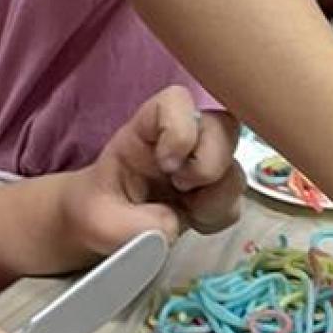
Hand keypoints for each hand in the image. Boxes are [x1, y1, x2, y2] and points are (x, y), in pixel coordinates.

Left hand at [59, 87, 244, 252]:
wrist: (104, 230)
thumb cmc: (98, 213)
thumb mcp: (99, 222)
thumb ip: (132, 225)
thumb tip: (172, 225)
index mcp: (146, 131)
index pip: (176, 102)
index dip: (180, 129)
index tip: (166, 164)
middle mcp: (181, 141)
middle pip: (223, 128)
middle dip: (210, 163)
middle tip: (182, 187)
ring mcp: (201, 166)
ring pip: (235, 168)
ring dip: (217, 197)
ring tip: (186, 211)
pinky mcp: (213, 194)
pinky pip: (234, 202)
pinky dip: (218, 217)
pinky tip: (193, 221)